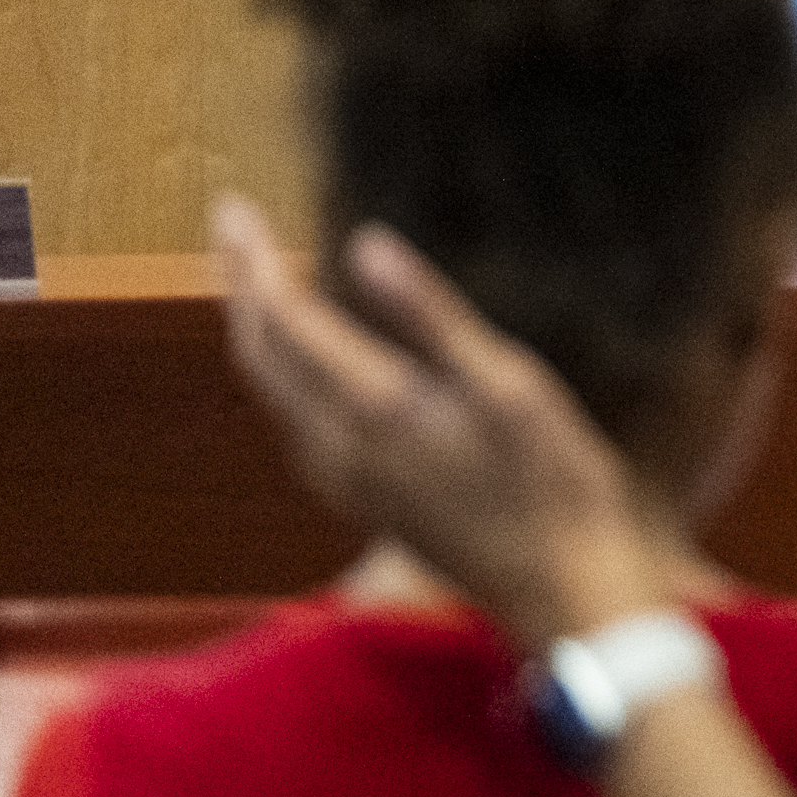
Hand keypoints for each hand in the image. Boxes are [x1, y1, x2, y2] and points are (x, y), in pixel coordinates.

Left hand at [212, 196, 672, 654]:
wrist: (564, 588)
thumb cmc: (554, 483)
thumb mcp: (509, 383)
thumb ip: (430, 315)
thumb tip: (364, 243)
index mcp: (374, 409)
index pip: (284, 320)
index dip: (253, 261)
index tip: (234, 208)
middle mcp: (339, 448)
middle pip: (259, 355)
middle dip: (239, 287)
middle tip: (232, 226)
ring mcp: (346, 479)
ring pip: (272, 391)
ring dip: (259, 328)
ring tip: (259, 277)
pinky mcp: (364, 498)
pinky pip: (299, 420)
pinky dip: (286, 370)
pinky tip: (308, 356)